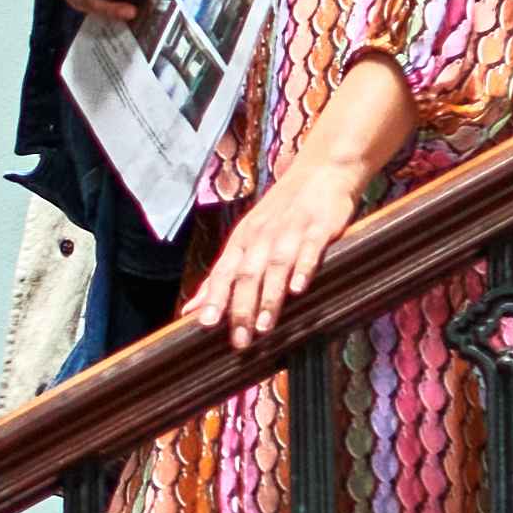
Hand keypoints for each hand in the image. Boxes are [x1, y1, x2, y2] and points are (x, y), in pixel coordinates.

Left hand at [180, 144, 373, 352]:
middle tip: (240, 341)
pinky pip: (309, 249)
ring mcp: (290, 230)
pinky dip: (303, 268)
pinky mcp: (319, 226)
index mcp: (243, 240)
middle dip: (241, 309)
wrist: (322, 170)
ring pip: (275, 266)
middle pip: (247, 275)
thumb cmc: (281, 212)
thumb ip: (222, 276)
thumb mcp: (247, 239)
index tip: (205, 326)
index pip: (223, 273)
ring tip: (265, 327)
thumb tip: (191, 310)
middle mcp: (262, 236)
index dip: (214, 298)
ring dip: (269, 297)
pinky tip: (299, 289)